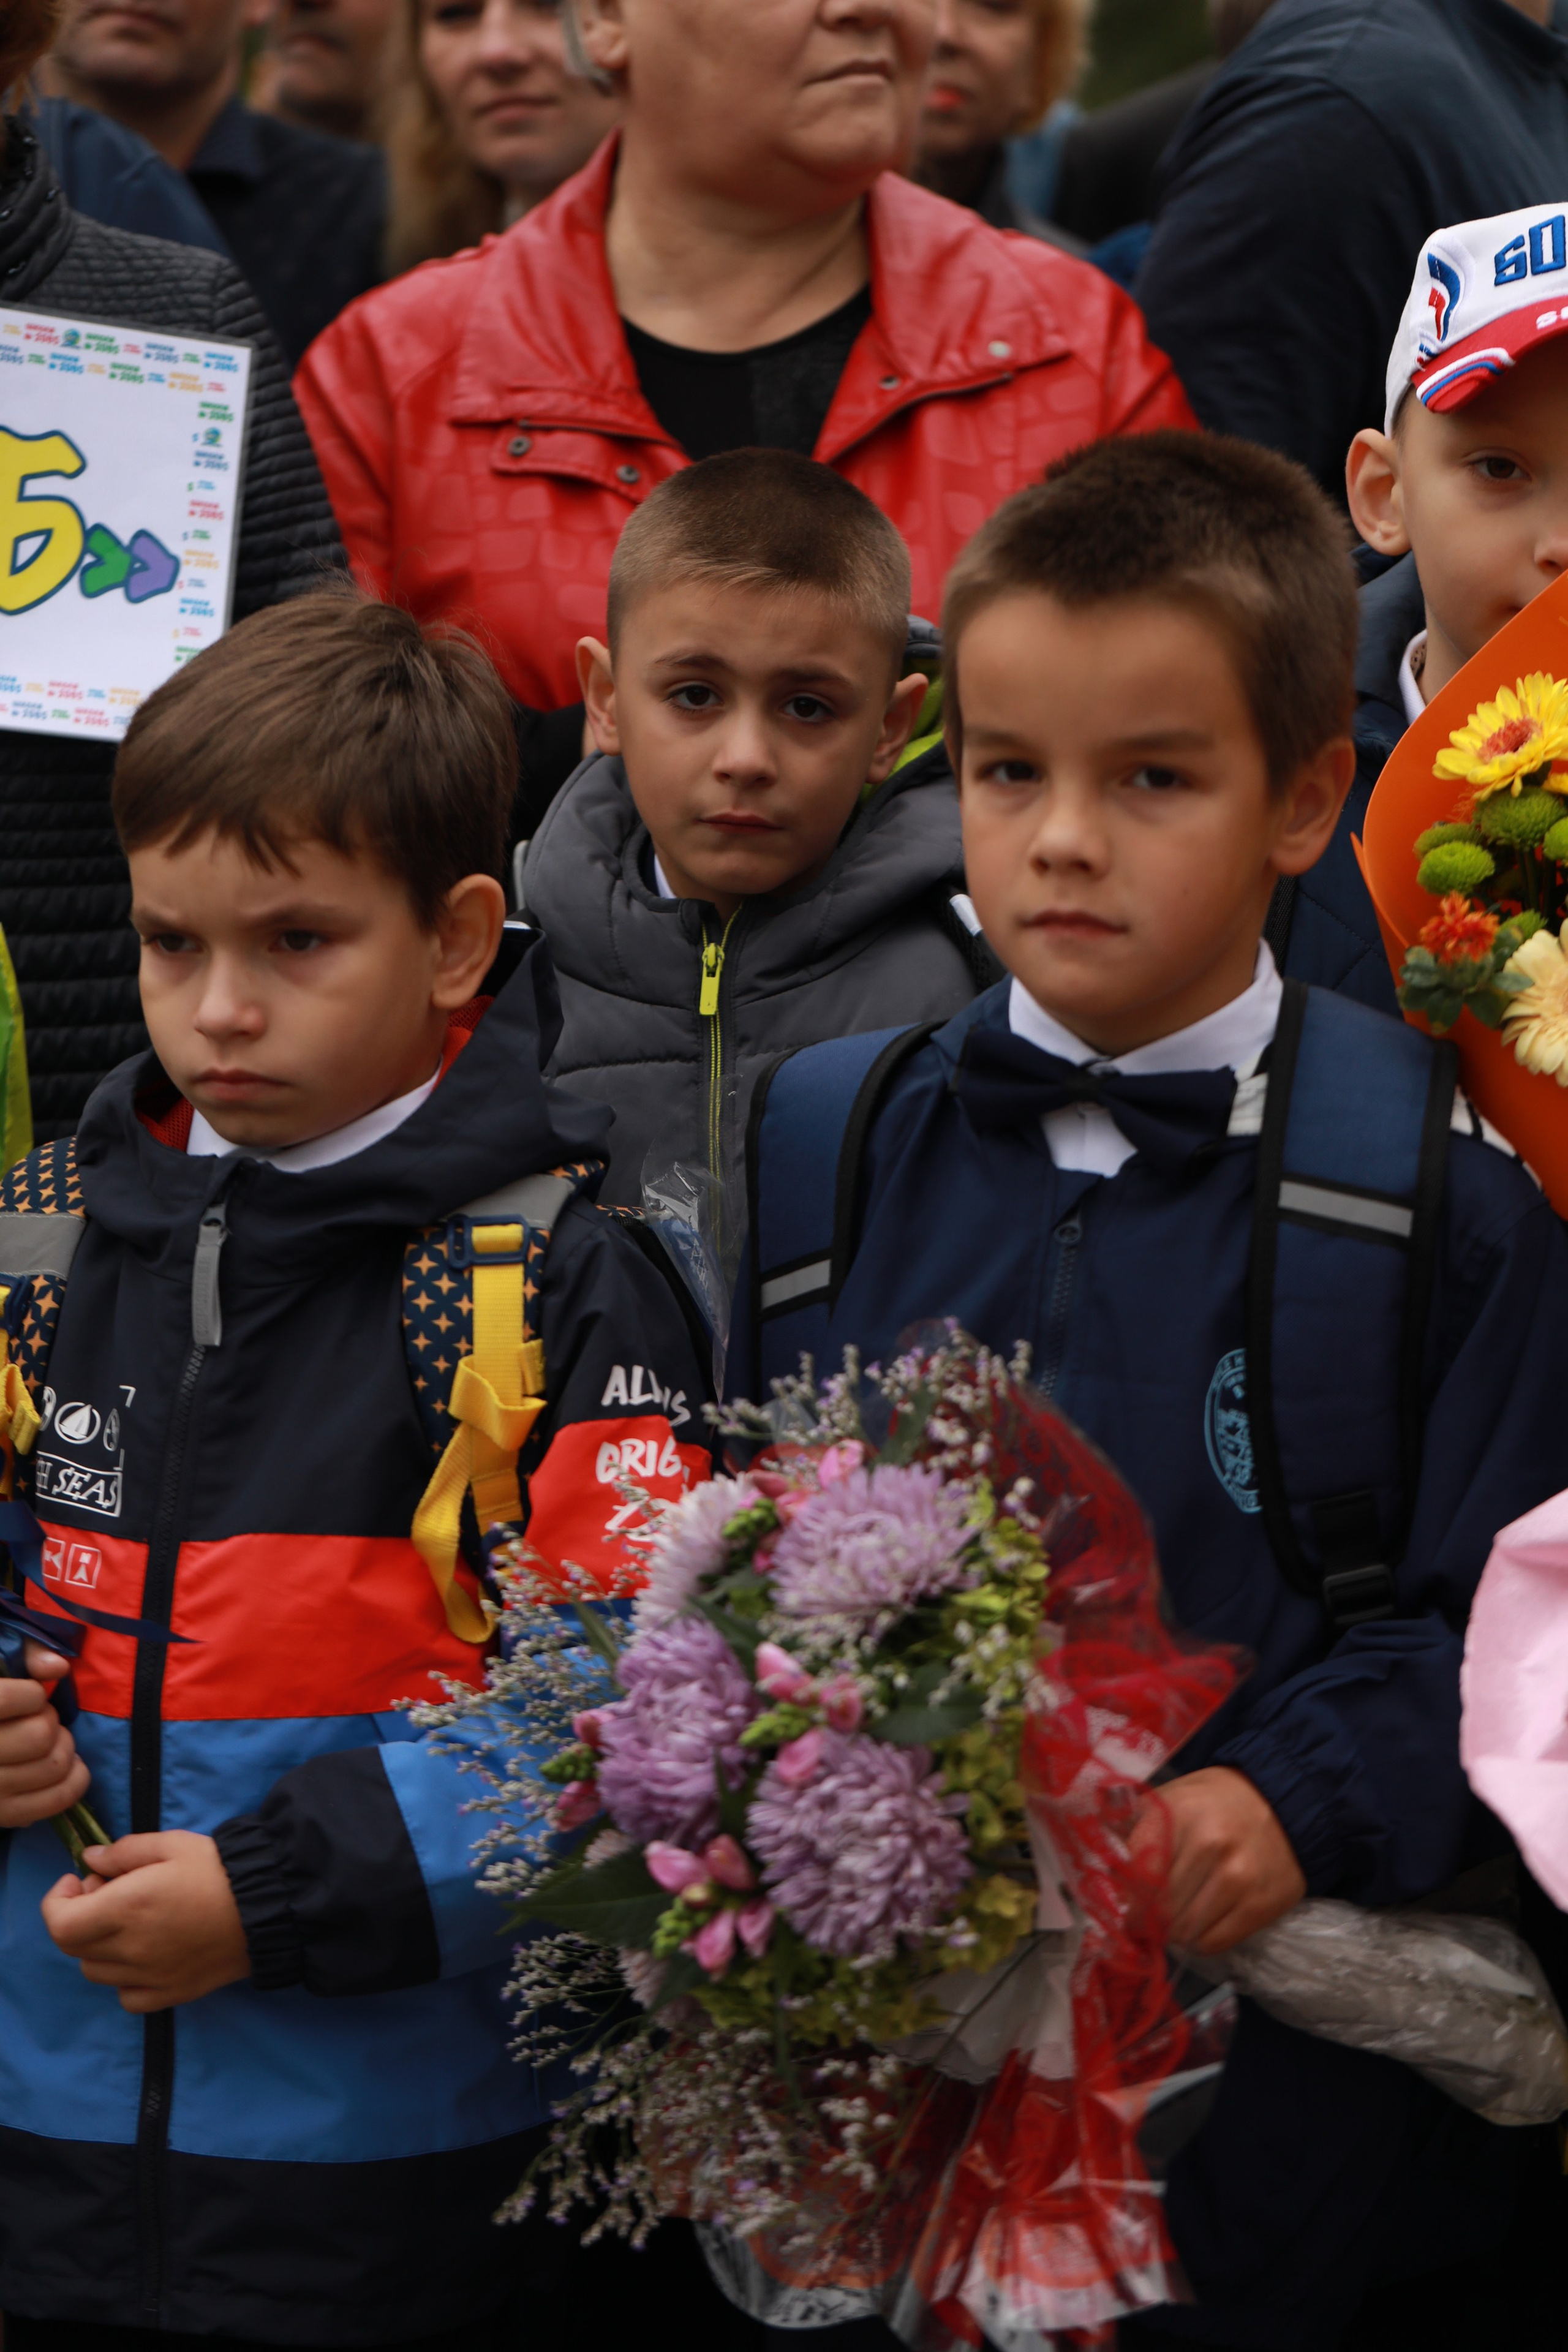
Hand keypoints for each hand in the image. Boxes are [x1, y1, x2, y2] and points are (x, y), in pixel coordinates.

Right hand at [0, 1643, 89, 1828]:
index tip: (27, 1696)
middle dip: (50, 1721)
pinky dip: (75, 1779)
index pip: (16, 1700)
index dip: (33, 1694)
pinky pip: (58, 1799)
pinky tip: (67, 1766)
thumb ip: (25, 1653)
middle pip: (41, 1735)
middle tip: (39, 1719)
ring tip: (49, 1742)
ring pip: (54, 1766)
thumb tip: (58, 1667)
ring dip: (64, 1748)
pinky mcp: (3, 1816)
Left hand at [41, 1831, 250, 2012]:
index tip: (78, 1881)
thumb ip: (124, 1851)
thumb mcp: (171, 1844)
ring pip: (97, 1972)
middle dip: (79, 1917)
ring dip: (99, 1946)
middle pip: (75, 1947)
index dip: (57, 1902)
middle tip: (106, 1892)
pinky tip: (144, 1954)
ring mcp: (149, 1977)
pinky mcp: (170, 1994)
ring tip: (128, 1922)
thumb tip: (91, 1860)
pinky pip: (127, 1997)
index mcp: (126, 1909)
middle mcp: (130, 1949)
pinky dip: (124, 1979)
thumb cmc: (218, 1869)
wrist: (267, 1905)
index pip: (60, 1924)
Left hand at [1132, 1766, 1306, 1955]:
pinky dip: (1198, 1941)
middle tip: (1146, 1919)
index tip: (1126, 1903)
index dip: (1127, 1895)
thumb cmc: (1215, 1803)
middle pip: (1159, 1906)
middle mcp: (1210, 1844)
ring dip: (1173, 1933)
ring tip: (1173, 1921)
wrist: (1282, 1803)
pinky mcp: (1261, 1905)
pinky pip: (1213, 1943)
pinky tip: (1198, 1925)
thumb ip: (1136, 1831)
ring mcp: (1238, 1877)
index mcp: (1180, 1813)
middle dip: (1148, 1918)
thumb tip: (1113, 1878)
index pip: (1137, 1874)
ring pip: (1184, 1930)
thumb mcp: (1171, 1799)